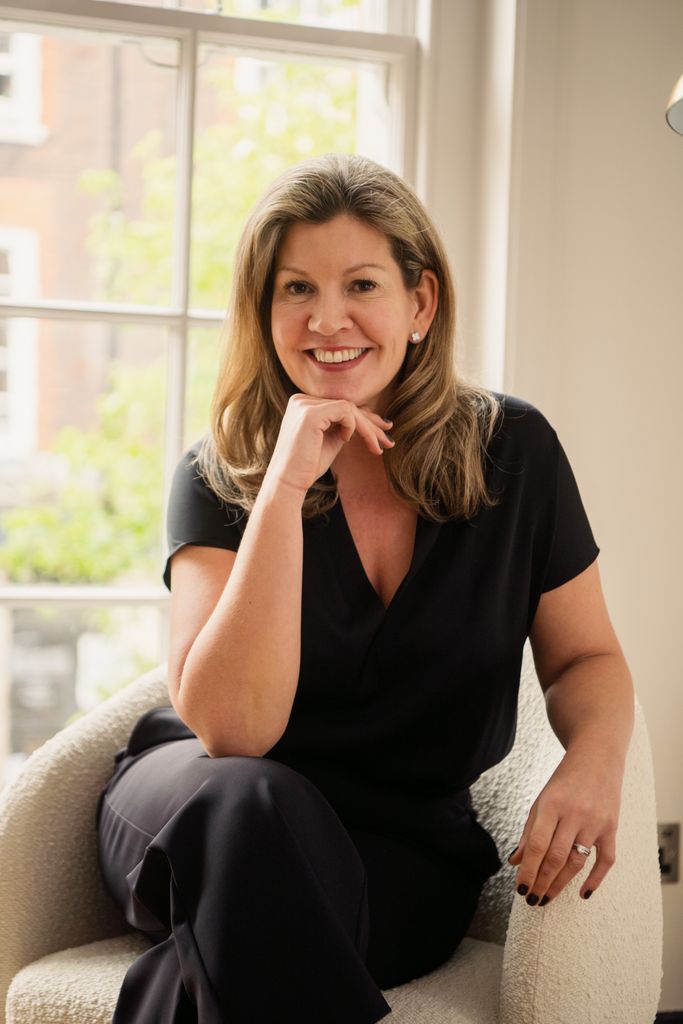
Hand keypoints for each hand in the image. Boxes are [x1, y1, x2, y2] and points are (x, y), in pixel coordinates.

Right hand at [264, 394, 394, 497]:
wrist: (288, 482)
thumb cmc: (308, 465)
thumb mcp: (330, 440)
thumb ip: (344, 425)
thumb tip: (368, 416)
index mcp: (303, 404)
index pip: (340, 406)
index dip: (365, 418)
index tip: (383, 432)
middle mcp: (301, 400)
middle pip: (347, 406)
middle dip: (371, 424)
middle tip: (389, 442)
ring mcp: (304, 404)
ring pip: (349, 408)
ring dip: (367, 429)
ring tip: (377, 447)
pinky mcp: (310, 413)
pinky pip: (345, 411)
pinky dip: (352, 426)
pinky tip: (345, 440)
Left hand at [507, 745, 622, 905]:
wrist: (597, 759)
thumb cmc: (564, 781)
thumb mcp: (541, 800)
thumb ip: (529, 831)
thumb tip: (515, 861)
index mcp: (551, 804)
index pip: (538, 845)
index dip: (528, 870)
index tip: (520, 888)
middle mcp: (574, 814)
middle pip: (556, 857)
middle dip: (541, 883)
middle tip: (532, 900)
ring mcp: (595, 822)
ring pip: (577, 862)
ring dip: (561, 885)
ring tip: (546, 899)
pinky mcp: (612, 828)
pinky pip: (606, 860)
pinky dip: (595, 879)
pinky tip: (583, 893)